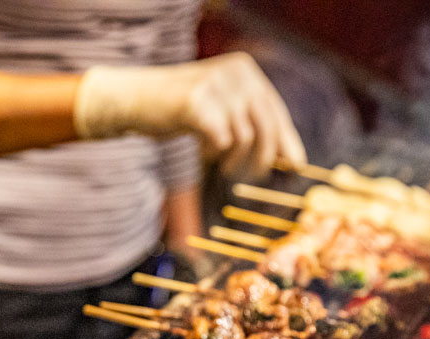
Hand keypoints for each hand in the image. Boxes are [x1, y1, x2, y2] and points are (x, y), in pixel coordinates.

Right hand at [74, 52, 305, 177]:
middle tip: (250, 176)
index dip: (286, 141)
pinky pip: (221, 141)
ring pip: (244, 138)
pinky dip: (213, 152)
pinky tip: (202, 150)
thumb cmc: (180, 109)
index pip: (275, 110)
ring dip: (233, 159)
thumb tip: (289, 156)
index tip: (294, 165)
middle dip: (261, 158)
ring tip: (218, 161)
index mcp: (245, 70)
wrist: (135, 98)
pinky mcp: (198, 104)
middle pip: (266, 126)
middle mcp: (236, 73)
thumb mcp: (221, 109)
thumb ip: (251, 123)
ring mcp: (217, 86)